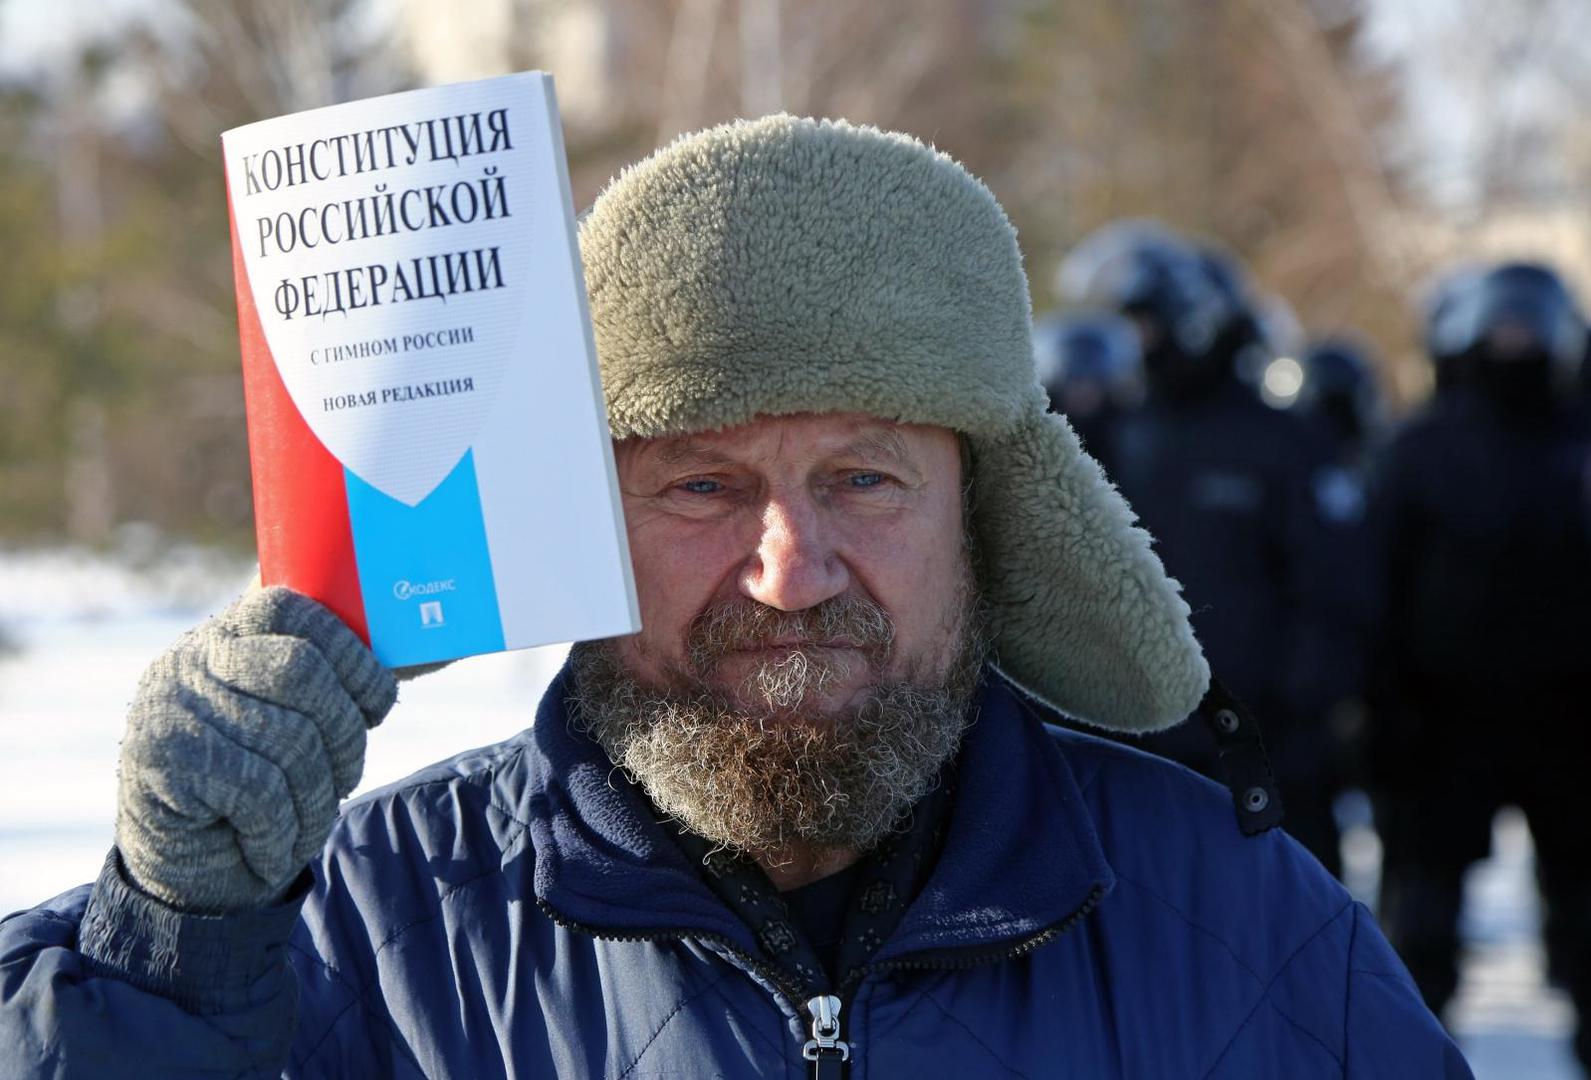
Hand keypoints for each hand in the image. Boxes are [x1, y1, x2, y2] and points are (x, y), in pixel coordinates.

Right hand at [115, 586, 396, 912]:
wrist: (180, 869)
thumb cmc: (257, 787)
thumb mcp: (289, 721)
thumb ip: (324, 683)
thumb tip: (415, 655)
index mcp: (227, 634)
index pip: (296, 610)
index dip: (354, 657)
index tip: (378, 705)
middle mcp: (190, 658)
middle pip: (301, 671)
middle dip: (345, 733)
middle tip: (347, 777)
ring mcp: (170, 704)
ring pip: (290, 739)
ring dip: (316, 798)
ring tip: (309, 824)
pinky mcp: (162, 758)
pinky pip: (259, 788)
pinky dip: (281, 829)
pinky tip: (273, 849)